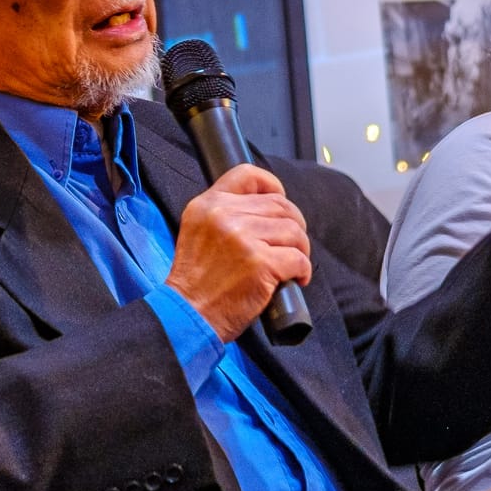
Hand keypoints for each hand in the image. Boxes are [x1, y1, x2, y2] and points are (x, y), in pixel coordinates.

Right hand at [166, 164, 311, 343]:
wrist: (187, 316)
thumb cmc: (196, 284)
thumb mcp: (197, 233)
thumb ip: (223, 215)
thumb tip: (266, 206)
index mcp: (207, 205)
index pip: (247, 175)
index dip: (271, 184)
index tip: (280, 198)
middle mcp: (224, 215)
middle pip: (279, 205)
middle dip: (294, 225)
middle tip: (291, 245)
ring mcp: (243, 238)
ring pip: (293, 230)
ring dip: (300, 249)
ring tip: (292, 265)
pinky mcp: (261, 263)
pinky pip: (298, 258)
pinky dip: (303, 270)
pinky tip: (294, 280)